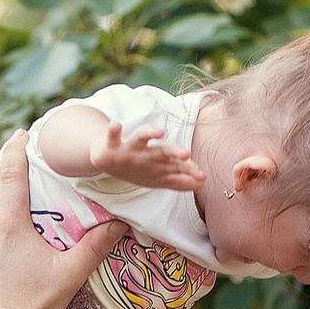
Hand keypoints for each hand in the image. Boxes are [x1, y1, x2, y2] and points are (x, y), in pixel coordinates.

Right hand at [87, 120, 205, 191]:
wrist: (106, 158)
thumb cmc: (137, 166)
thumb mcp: (158, 177)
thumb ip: (179, 180)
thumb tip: (203, 183)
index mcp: (159, 161)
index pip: (176, 164)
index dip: (188, 170)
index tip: (202, 176)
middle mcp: (146, 152)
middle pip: (162, 150)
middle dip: (174, 152)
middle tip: (186, 154)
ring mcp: (129, 147)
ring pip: (140, 138)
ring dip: (149, 133)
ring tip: (159, 131)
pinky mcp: (112, 145)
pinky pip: (112, 137)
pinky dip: (113, 131)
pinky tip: (115, 125)